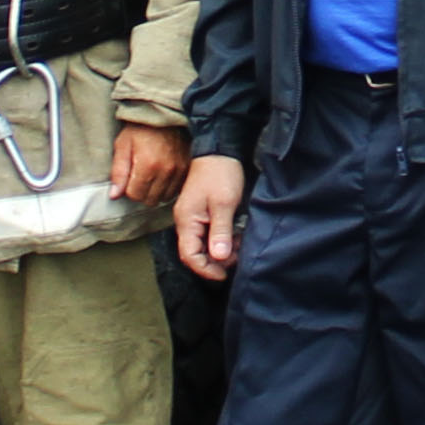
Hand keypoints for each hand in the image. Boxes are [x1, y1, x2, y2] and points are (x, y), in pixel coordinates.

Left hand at [109, 121, 189, 209]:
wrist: (164, 114)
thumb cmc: (141, 128)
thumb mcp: (123, 145)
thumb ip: (118, 172)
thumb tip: (114, 195)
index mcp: (148, 165)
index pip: (135, 195)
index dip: (128, 189)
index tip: (129, 179)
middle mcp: (166, 170)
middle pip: (150, 200)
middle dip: (142, 192)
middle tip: (139, 177)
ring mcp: (179, 170)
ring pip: (164, 197)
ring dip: (156, 191)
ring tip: (151, 176)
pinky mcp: (187, 168)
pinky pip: (176, 190)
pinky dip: (168, 187)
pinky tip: (162, 176)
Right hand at [174, 155, 249, 281]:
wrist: (220, 151)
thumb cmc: (221, 174)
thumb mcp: (224, 204)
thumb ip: (220, 232)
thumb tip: (219, 257)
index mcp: (187, 220)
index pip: (189, 255)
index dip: (206, 269)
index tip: (225, 273)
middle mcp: (186, 221)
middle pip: (194, 253)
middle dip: (214, 261)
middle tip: (236, 258)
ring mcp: (193, 217)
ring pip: (202, 245)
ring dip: (219, 251)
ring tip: (238, 247)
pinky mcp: (202, 213)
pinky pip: (208, 234)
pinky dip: (221, 240)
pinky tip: (235, 236)